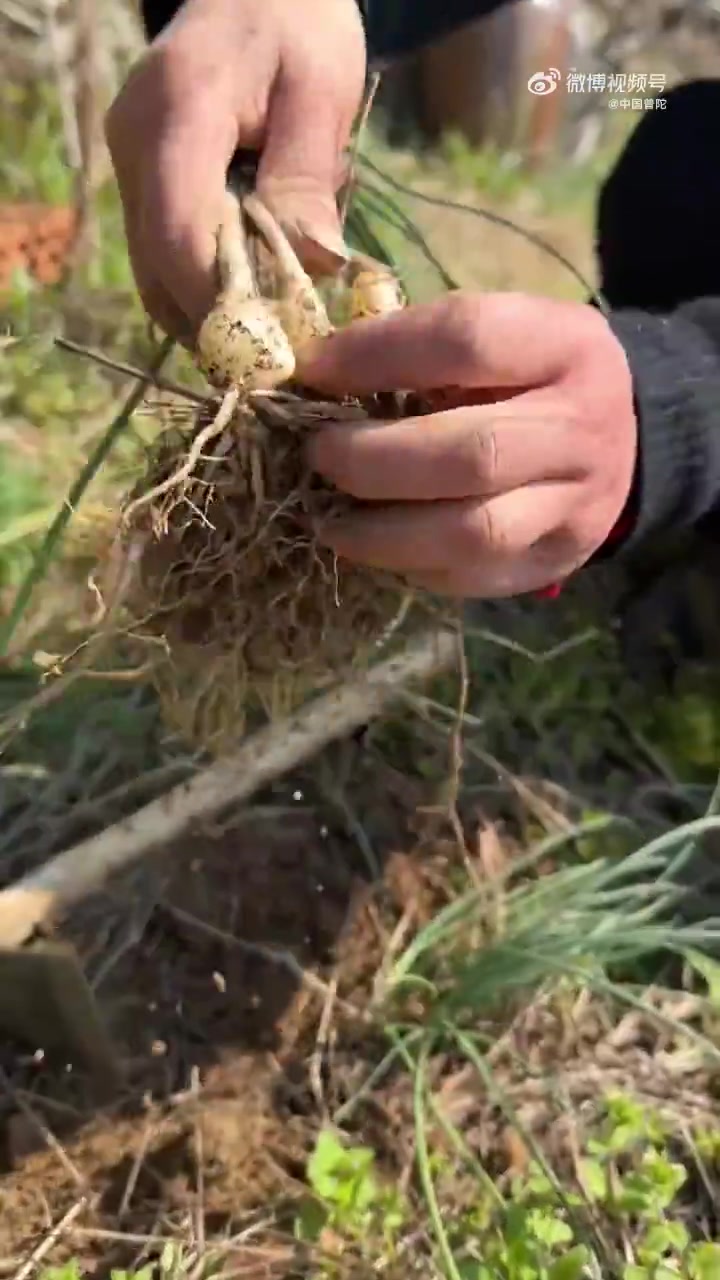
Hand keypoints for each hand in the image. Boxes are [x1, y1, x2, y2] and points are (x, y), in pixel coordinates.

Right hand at [106, 0, 365, 342]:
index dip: (226, 307)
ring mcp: (128, 167)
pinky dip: (205, 291)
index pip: (180, 238)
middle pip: (158, 274)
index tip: (282, 349)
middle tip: (285, 359)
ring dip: (212, 318)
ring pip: (155, 279)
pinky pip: (163, 259)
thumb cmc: (298, 28)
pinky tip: (254, 299)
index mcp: (178, 116)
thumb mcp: (320, 94)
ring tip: (275, 335)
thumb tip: (312, 272)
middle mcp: (133, 147)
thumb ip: (307, 182)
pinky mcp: (139, 183)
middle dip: (221, 327)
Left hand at [297, 292, 637, 597]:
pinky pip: (475, 577)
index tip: (314, 371)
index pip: (467, 340)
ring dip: (384, 534)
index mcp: (566, 345)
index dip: (377, 355)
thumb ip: (425, 346)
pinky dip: (414, 566)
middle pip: (473, 454)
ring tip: (332, 522)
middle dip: (375, 461)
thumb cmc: (532, 375)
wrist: (626, 438)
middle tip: (319, 456)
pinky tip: (380, 548)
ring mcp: (577, 504)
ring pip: (476, 533)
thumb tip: (319, 375)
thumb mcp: (504, 334)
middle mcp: (581, 427)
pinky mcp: (557, 562)